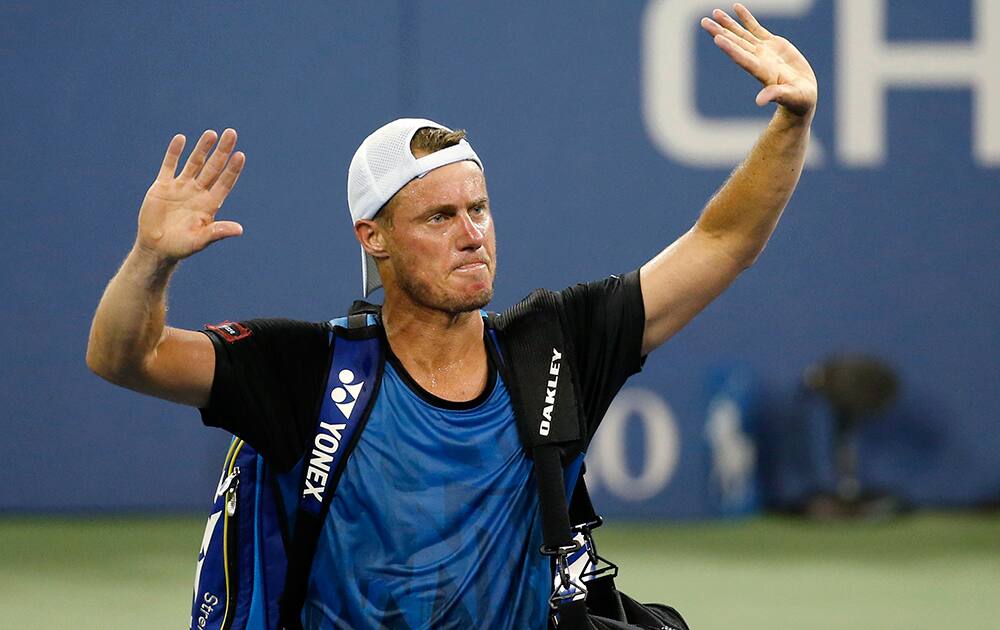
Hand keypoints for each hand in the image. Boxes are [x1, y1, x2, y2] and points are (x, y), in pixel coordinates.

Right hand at [136, 129, 245, 262]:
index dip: (232, 170)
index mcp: (209, 204)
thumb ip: (218, 232)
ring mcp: (181, 187)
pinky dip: (174, 152)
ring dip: (202, 148)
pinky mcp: (163, 185)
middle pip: (213, 167)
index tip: (240, 155)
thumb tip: (240, 230)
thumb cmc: (181, 246)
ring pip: (194, 163)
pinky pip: (169, 165)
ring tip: (212, 133)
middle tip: (232, 133)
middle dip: (222, 151)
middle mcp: (198, 192)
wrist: (156, 247)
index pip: (224, 182)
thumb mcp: (200, 240)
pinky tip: (181, 139)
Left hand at [701, 3, 817, 117]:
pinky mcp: (771, 44)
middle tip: (704, 22)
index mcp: (761, 71)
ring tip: (715, 12)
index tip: (717, 38)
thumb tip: (760, 101)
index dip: (730, 48)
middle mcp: (757, 59)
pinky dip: (746, 18)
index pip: (742, 58)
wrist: (803, 94)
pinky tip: (736, 7)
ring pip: (742, 34)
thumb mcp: (789, 97)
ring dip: (728, 23)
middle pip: (735, 43)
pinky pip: (756, 28)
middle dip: (720, 32)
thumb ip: (775, 95)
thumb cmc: (797, 99)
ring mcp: (763, 51)